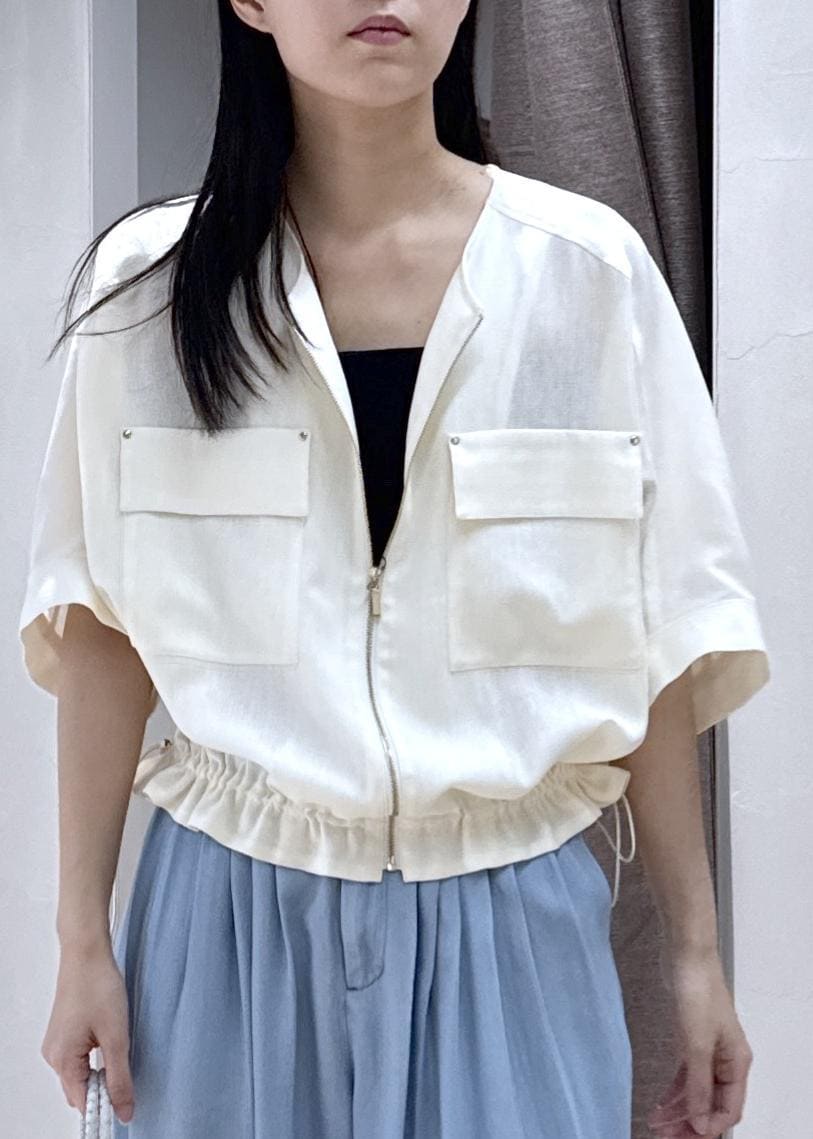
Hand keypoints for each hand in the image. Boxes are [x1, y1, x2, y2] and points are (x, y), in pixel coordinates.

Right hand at [41, 941, 134, 1124]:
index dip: (104, 1107)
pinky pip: (78, 1056)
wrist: (87, 952)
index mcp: (62, 1060)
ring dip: (100, 1071)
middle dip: (102, 1088)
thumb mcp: (116, 1036)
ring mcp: (57, 1042)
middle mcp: (54, 1055)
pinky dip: (95, 1057)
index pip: (82, 1102)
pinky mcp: (64, 1031)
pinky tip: (110, 1040)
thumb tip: (124, 1111)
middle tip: (127, 1072)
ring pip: (80, 1073)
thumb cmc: (98, 987)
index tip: (125, 1104)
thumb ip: (120, 1077)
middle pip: (79, 1089)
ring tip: (119, 1049)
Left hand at [647, 947, 752, 1136]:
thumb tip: (699, 1121)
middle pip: (713, 1103)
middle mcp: (726, 1060)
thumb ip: (697, 1083)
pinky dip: (675, 1091)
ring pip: (698, 1091)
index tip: (685, 1138)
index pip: (729, 1109)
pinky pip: (686, 1075)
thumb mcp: (696, 1042)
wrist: (686, 954)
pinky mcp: (691, 1039)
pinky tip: (660, 1103)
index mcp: (736, 1062)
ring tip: (657, 1124)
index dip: (708, 1126)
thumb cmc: (697, 992)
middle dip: (691, 1123)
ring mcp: (709, 1049)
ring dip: (680, 1110)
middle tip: (665, 1137)